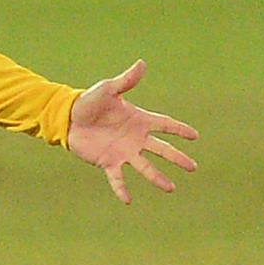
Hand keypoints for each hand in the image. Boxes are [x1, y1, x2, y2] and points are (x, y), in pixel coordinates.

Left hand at [67, 60, 198, 204]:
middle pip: (161, 149)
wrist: (68, 118)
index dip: (179, 129)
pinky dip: (121, 189)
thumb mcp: (108, 90)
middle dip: (177, 158)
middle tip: (193, 167)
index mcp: (138, 120)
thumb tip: (141, 64)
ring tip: (171, 188)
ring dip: (157, 177)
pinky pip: (117, 178)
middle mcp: (135, 138)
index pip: (164, 124)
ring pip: (145, 167)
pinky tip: (128, 201)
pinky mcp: (108, 162)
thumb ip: (126, 81)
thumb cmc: (89, 102)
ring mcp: (123, 151)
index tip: (195, 136)